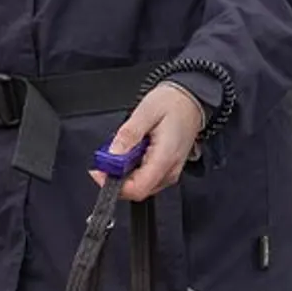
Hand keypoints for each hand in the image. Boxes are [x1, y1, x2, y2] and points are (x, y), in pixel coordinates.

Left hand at [89, 82, 204, 201]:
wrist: (191, 100)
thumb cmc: (173, 103)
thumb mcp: (146, 112)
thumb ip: (128, 135)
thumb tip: (112, 155)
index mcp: (165, 158)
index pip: (137, 189)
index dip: (113, 184)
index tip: (100, 171)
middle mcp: (169, 171)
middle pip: (135, 190)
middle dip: (116, 176)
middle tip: (111, 154)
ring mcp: (168, 173)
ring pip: (138, 185)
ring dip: (123, 171)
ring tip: (126, 147)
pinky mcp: (166, 170)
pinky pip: (144, 178)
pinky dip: (132, 168)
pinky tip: (134, 151)